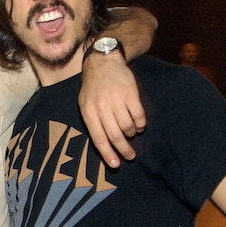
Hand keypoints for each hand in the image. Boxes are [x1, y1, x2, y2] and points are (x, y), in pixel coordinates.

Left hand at [79, 52, 145, 167]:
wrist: (103, 62)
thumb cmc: (93, 88)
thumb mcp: (85, 104)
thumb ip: (93, 122)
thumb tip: (104, 145)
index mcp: (88, 111)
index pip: (98, 137)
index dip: (107, 153)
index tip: (116, 164)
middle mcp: (102, 106)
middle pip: (115, 135)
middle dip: (124, 149)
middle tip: (130, 156)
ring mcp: (117, 99)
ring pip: (128, 127)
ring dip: (131, 134)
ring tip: (132, 133)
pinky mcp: (131, 93)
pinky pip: (138, 115)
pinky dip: (140, 124)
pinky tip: (138, 124)